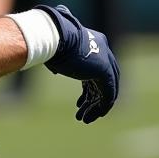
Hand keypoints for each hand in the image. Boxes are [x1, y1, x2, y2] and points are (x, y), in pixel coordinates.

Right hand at [35, 4, 118, 121]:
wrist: (55, 37)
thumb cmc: (50, 42)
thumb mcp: (56, 51)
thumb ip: (60, 60)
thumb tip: (54, 68)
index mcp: (95, 44)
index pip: (97, 71)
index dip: (89, 90)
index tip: (80, 103)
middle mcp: (104, 52)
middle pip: (104, 82)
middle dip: (94, 99)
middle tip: (83, 112)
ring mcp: (106, 62)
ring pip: (107, 91)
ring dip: (96, 107)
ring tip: (84, 119)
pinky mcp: (104, 71)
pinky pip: (108, 95)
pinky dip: (100, 108)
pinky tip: (88, 118)